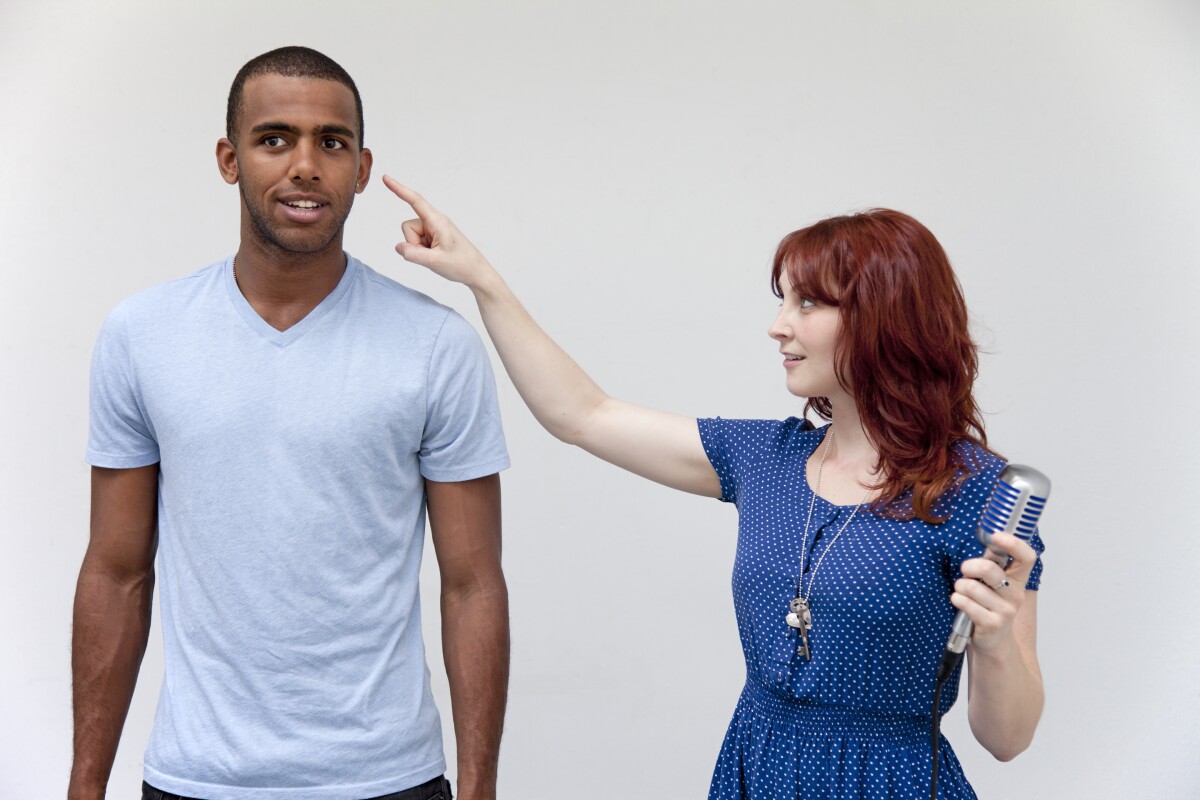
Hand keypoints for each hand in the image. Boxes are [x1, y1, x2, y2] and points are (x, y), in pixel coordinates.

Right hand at [381, 175, 496, 287]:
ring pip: (411, 235)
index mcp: (437, 221)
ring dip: (418, 248)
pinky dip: (422, 250)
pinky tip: (436, 255)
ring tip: (435, 255)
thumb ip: (412, 254)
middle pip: (408, 227)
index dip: (398, 189)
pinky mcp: (434, 236)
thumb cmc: (461, 264)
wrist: (476, 272)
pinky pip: (417, 241)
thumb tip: (398, 246)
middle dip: (413, 243)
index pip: (415, 201)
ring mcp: (434, 229)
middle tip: (431, 255)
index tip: (385, 178)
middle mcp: (435, 221)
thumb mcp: (434, 262)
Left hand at [951, 532, 1036, 652]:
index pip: (1027, 557)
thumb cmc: (988, 605)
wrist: (992, 640)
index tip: (997, 536)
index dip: (1014, 543)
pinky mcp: (992, 624)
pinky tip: (960, 602)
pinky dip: (957, 599)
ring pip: (971, 587)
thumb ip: (992, 563)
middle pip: (989, 569)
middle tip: (965, 572)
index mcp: (1018, 579)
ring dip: (960, 587)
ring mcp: (1006, 611)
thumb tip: (986, 538)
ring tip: (962, 591)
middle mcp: (1015, 594)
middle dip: (969, 567)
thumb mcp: (993, 584)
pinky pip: (965, 603)